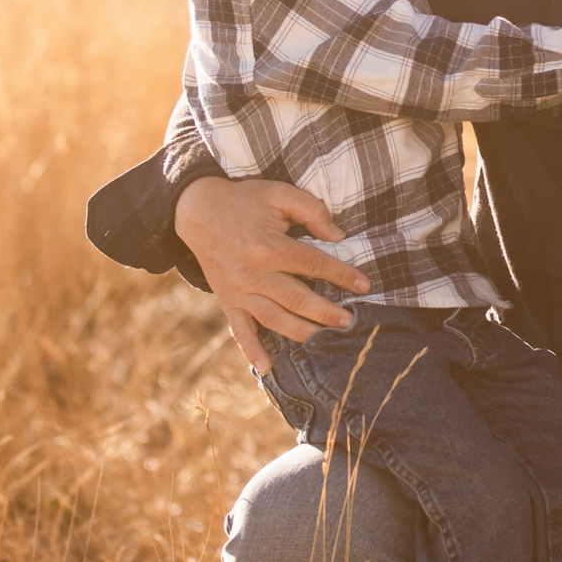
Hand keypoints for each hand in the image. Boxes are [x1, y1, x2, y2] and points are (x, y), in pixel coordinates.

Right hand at [174, 176, 362, 373]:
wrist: (197, 210)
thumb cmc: (244, 200)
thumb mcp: (278, 193)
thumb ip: (311, 210)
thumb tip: (338, 235)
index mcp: (269, 246)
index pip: (313, 264)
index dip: (341, 275)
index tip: (364, 285)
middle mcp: (254, 274)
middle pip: (298, 299)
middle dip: (327, 313)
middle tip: (350, 322)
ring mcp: (239, 291)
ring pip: (275, 319)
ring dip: (303, 332)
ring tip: (326, 339)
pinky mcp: (227, 301)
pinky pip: (240, 331)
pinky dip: (252, 351)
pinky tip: (267, 368)